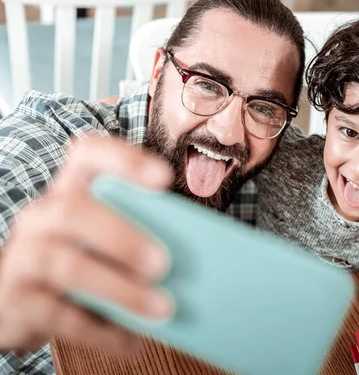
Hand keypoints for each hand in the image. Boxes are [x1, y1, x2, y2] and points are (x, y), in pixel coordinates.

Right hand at [0, 137, 173, 351]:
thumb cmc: (77, 259)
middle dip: (123, 237)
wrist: (15, 301)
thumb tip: (202, 261)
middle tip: (164, 264)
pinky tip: (133, 342)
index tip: (165, 178)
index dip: (124, 160)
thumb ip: (135, 233)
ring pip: (69, 266)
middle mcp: (41, 216)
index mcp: (69, 190)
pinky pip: (61, 316)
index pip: (88, 155)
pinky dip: (103, 332)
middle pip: (75, 212)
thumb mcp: (98, 238)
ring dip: (121, 289)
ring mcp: (24, 257)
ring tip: (163, 308)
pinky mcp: (18, 300)